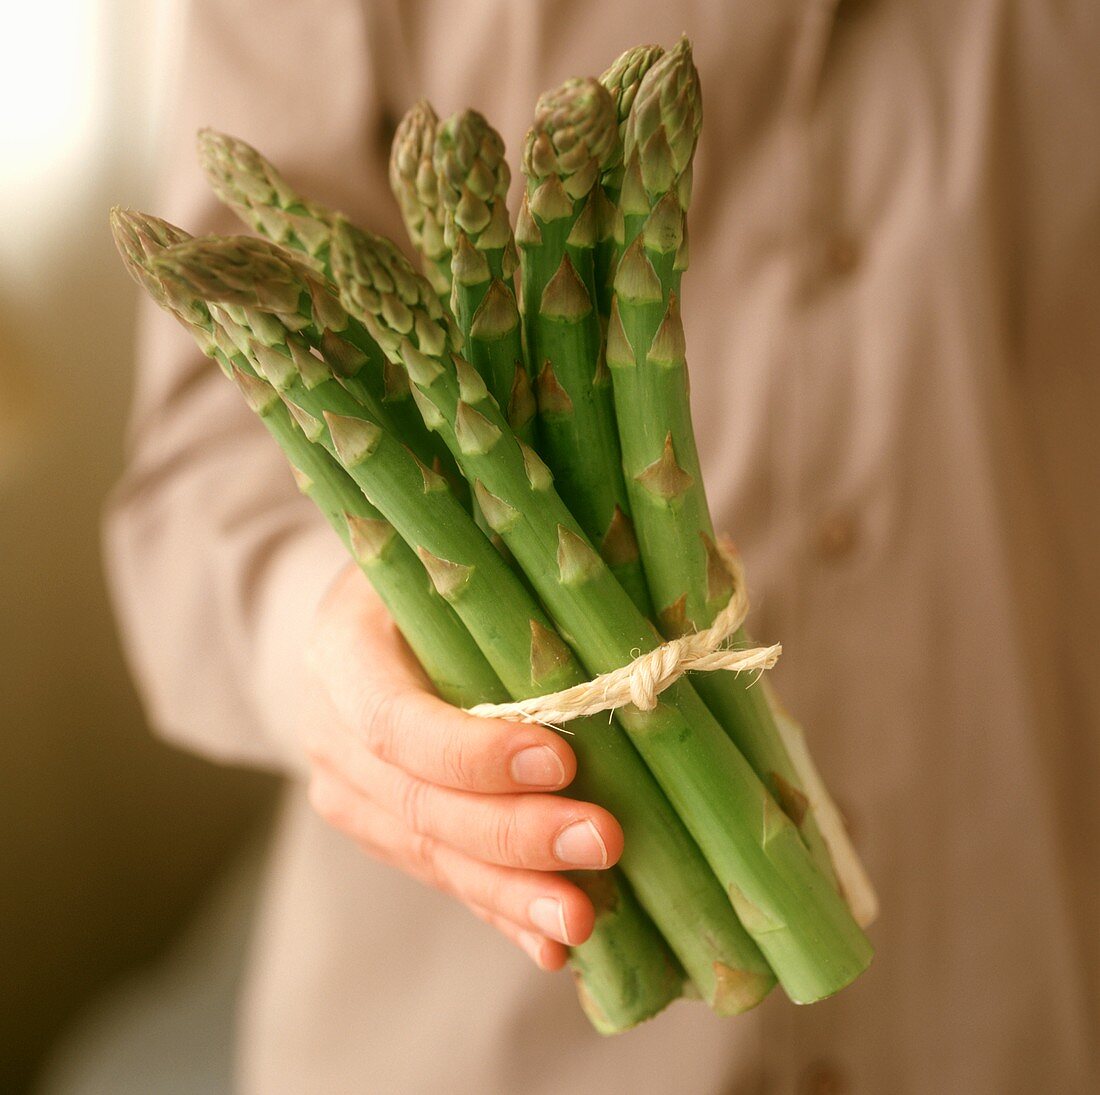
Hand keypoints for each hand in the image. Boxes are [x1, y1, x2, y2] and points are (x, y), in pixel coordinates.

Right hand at [303, 563, 623, 970]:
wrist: (367, 621)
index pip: (394, 716)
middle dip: (513, 833)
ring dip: (511, 890)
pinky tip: (552, 943)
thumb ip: (538, 578)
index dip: (472, 751)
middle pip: (418, 800)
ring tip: (583, 918)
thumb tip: (683, 592)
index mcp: (345, 644)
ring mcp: (348, 787)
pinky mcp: (378, 825)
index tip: (561, 758)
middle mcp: (330, 724)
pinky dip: (498, 906)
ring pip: (429, 853)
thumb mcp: (463, 551)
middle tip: (603, 842)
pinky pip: (439, 874)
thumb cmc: (436, 574)